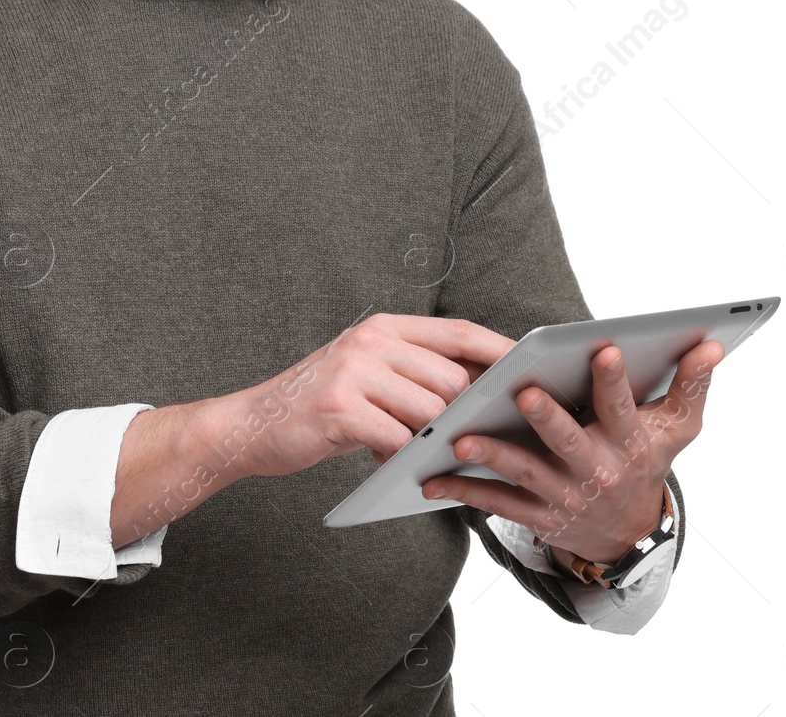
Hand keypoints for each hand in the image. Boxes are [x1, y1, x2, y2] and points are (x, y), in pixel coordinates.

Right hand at [220, 313, 516, 480]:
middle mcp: (371, 340)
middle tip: (463, 436)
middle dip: (463, 413)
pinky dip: (399, 455)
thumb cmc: (321, 405)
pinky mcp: (339, 407)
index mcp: (384, 327)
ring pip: (430, 410)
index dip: (500, 350)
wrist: (252, 424)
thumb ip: (415, 372)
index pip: (458, 331)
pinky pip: (397, 437)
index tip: (533, 368)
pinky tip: (385, 457)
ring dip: (429, 439)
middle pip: (452, 377)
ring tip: (410, 448)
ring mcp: (354, 371)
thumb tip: (479, 389)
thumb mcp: (368, 373)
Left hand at [414, 338, 724, 563]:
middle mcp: (597, 469)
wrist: (627, 533)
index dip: (615, 380)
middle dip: (547, 417)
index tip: (605, 349)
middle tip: (523, 391)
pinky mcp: (538, 516)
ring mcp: (565, 495)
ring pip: (526, 473)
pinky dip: (464, 489)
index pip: (623, 406)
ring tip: (461, 436)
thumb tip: (712, 343)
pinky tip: (433, 476)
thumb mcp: (677, 428)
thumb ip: (691, 384)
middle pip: (569, 441)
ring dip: (494, 454)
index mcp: (630, 441)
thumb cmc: (647, 461)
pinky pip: (498, 503)